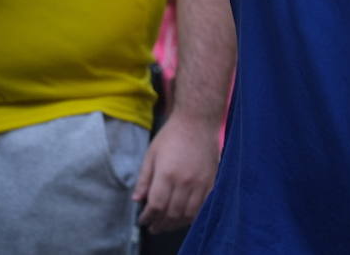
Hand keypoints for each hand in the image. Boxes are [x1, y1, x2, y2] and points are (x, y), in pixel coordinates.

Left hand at [133, 111, 219, 232]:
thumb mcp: (151, 154)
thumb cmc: (172, 135)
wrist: (198, 120)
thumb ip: (144, 179)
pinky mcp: (212, 179)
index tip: (143, 220)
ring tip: (168, 225)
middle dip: (161, 224)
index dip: (148, 217)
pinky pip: (204, 205)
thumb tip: (138, 199)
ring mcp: (201, 181)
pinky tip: (186, 216)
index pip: (156, 205)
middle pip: (172, 212)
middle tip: (154, 228)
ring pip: (189, 213)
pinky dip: (194, 215)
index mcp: (166, 174)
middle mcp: (185, 181)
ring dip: (177, 223)